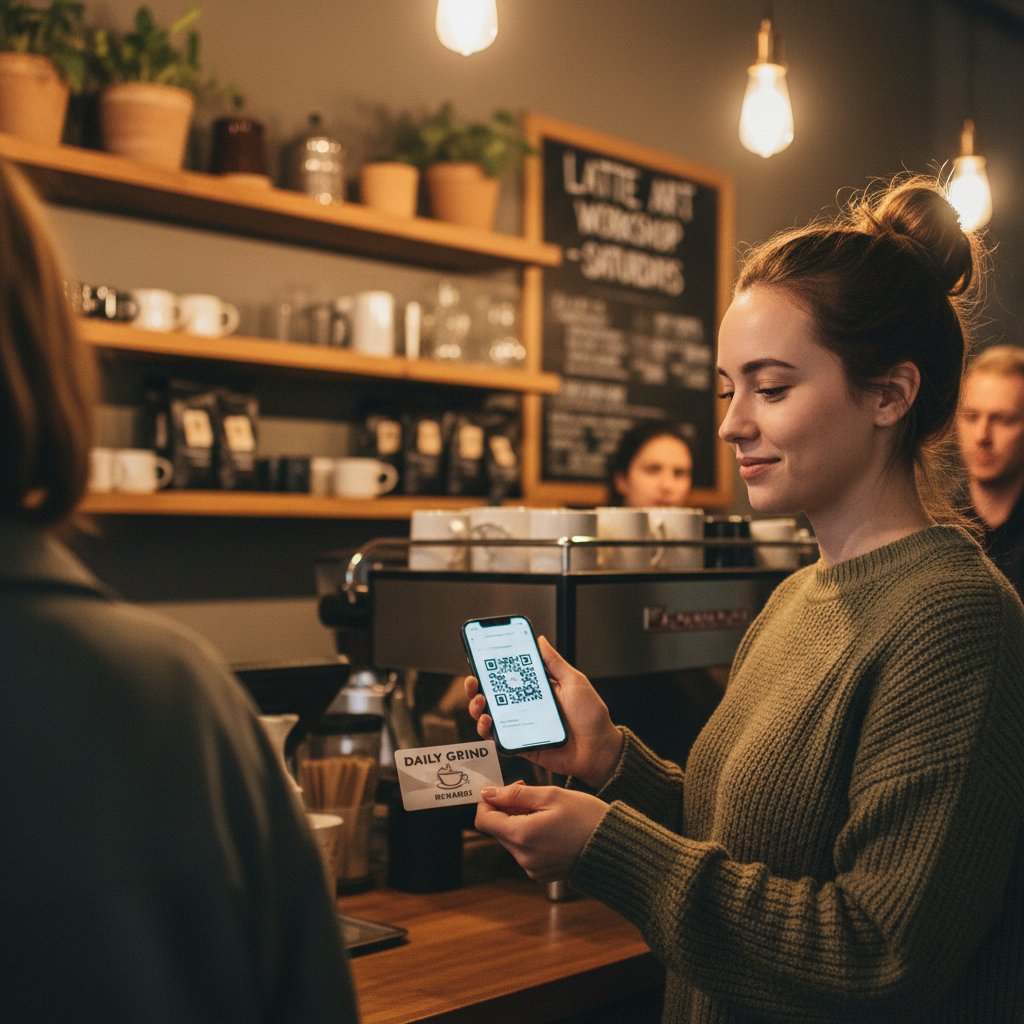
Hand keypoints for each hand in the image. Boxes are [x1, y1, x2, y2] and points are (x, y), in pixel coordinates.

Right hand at [464, 636, 622, 789]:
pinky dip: (487, 731)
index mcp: (537, 691)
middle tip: (473, 681)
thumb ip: (554, 663)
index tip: (480, 660)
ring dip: (478, 708)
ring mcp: (522, 727)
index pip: (508, 678)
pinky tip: (487, 722)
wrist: (599, 749)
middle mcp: (526, 707)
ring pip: (490, 717)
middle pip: (493, 697)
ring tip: (480, 701)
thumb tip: (539, 640)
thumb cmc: (591, 715)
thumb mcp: (574, 682)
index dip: (492, 670)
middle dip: (477, 688)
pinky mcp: (521, 745)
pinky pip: (498, 739)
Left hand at [475, 782, 607, 882]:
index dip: (488, 802)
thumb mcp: (551, 795)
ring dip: (519, 822)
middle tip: (531, 793)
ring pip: (511, 839)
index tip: (506, 789)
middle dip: (507, 809)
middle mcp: (523, 857)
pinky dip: (530, 836)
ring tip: (545, 810)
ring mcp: (532, 868)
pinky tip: (551, 827)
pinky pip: (525, 851)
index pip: (483, 820)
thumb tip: (487, 793)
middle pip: (498, 829)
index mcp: (522, 836)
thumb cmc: (586, 816)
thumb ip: (516, 794)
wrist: (614, 847)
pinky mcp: (542, 873)